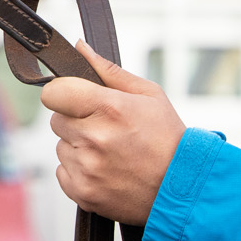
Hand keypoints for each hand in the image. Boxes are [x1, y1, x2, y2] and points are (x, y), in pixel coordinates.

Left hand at [40, 41, 184, 226]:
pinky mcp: (83, 192)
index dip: (63, 94)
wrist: (187, 191)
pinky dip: (80, 172)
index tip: (77, 100)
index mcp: (109, 108)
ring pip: (61, 147)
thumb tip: (79, 47)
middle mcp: (95, 138)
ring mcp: (88, 168)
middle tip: (108, 131)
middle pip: (57, 120)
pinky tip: (108, 172)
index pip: (53, 93)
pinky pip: (63, 172)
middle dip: (77, 122)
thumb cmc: (168, 139)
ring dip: (79, 148)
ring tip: (113, 154)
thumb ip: (108, 70)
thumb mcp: (149, 96)